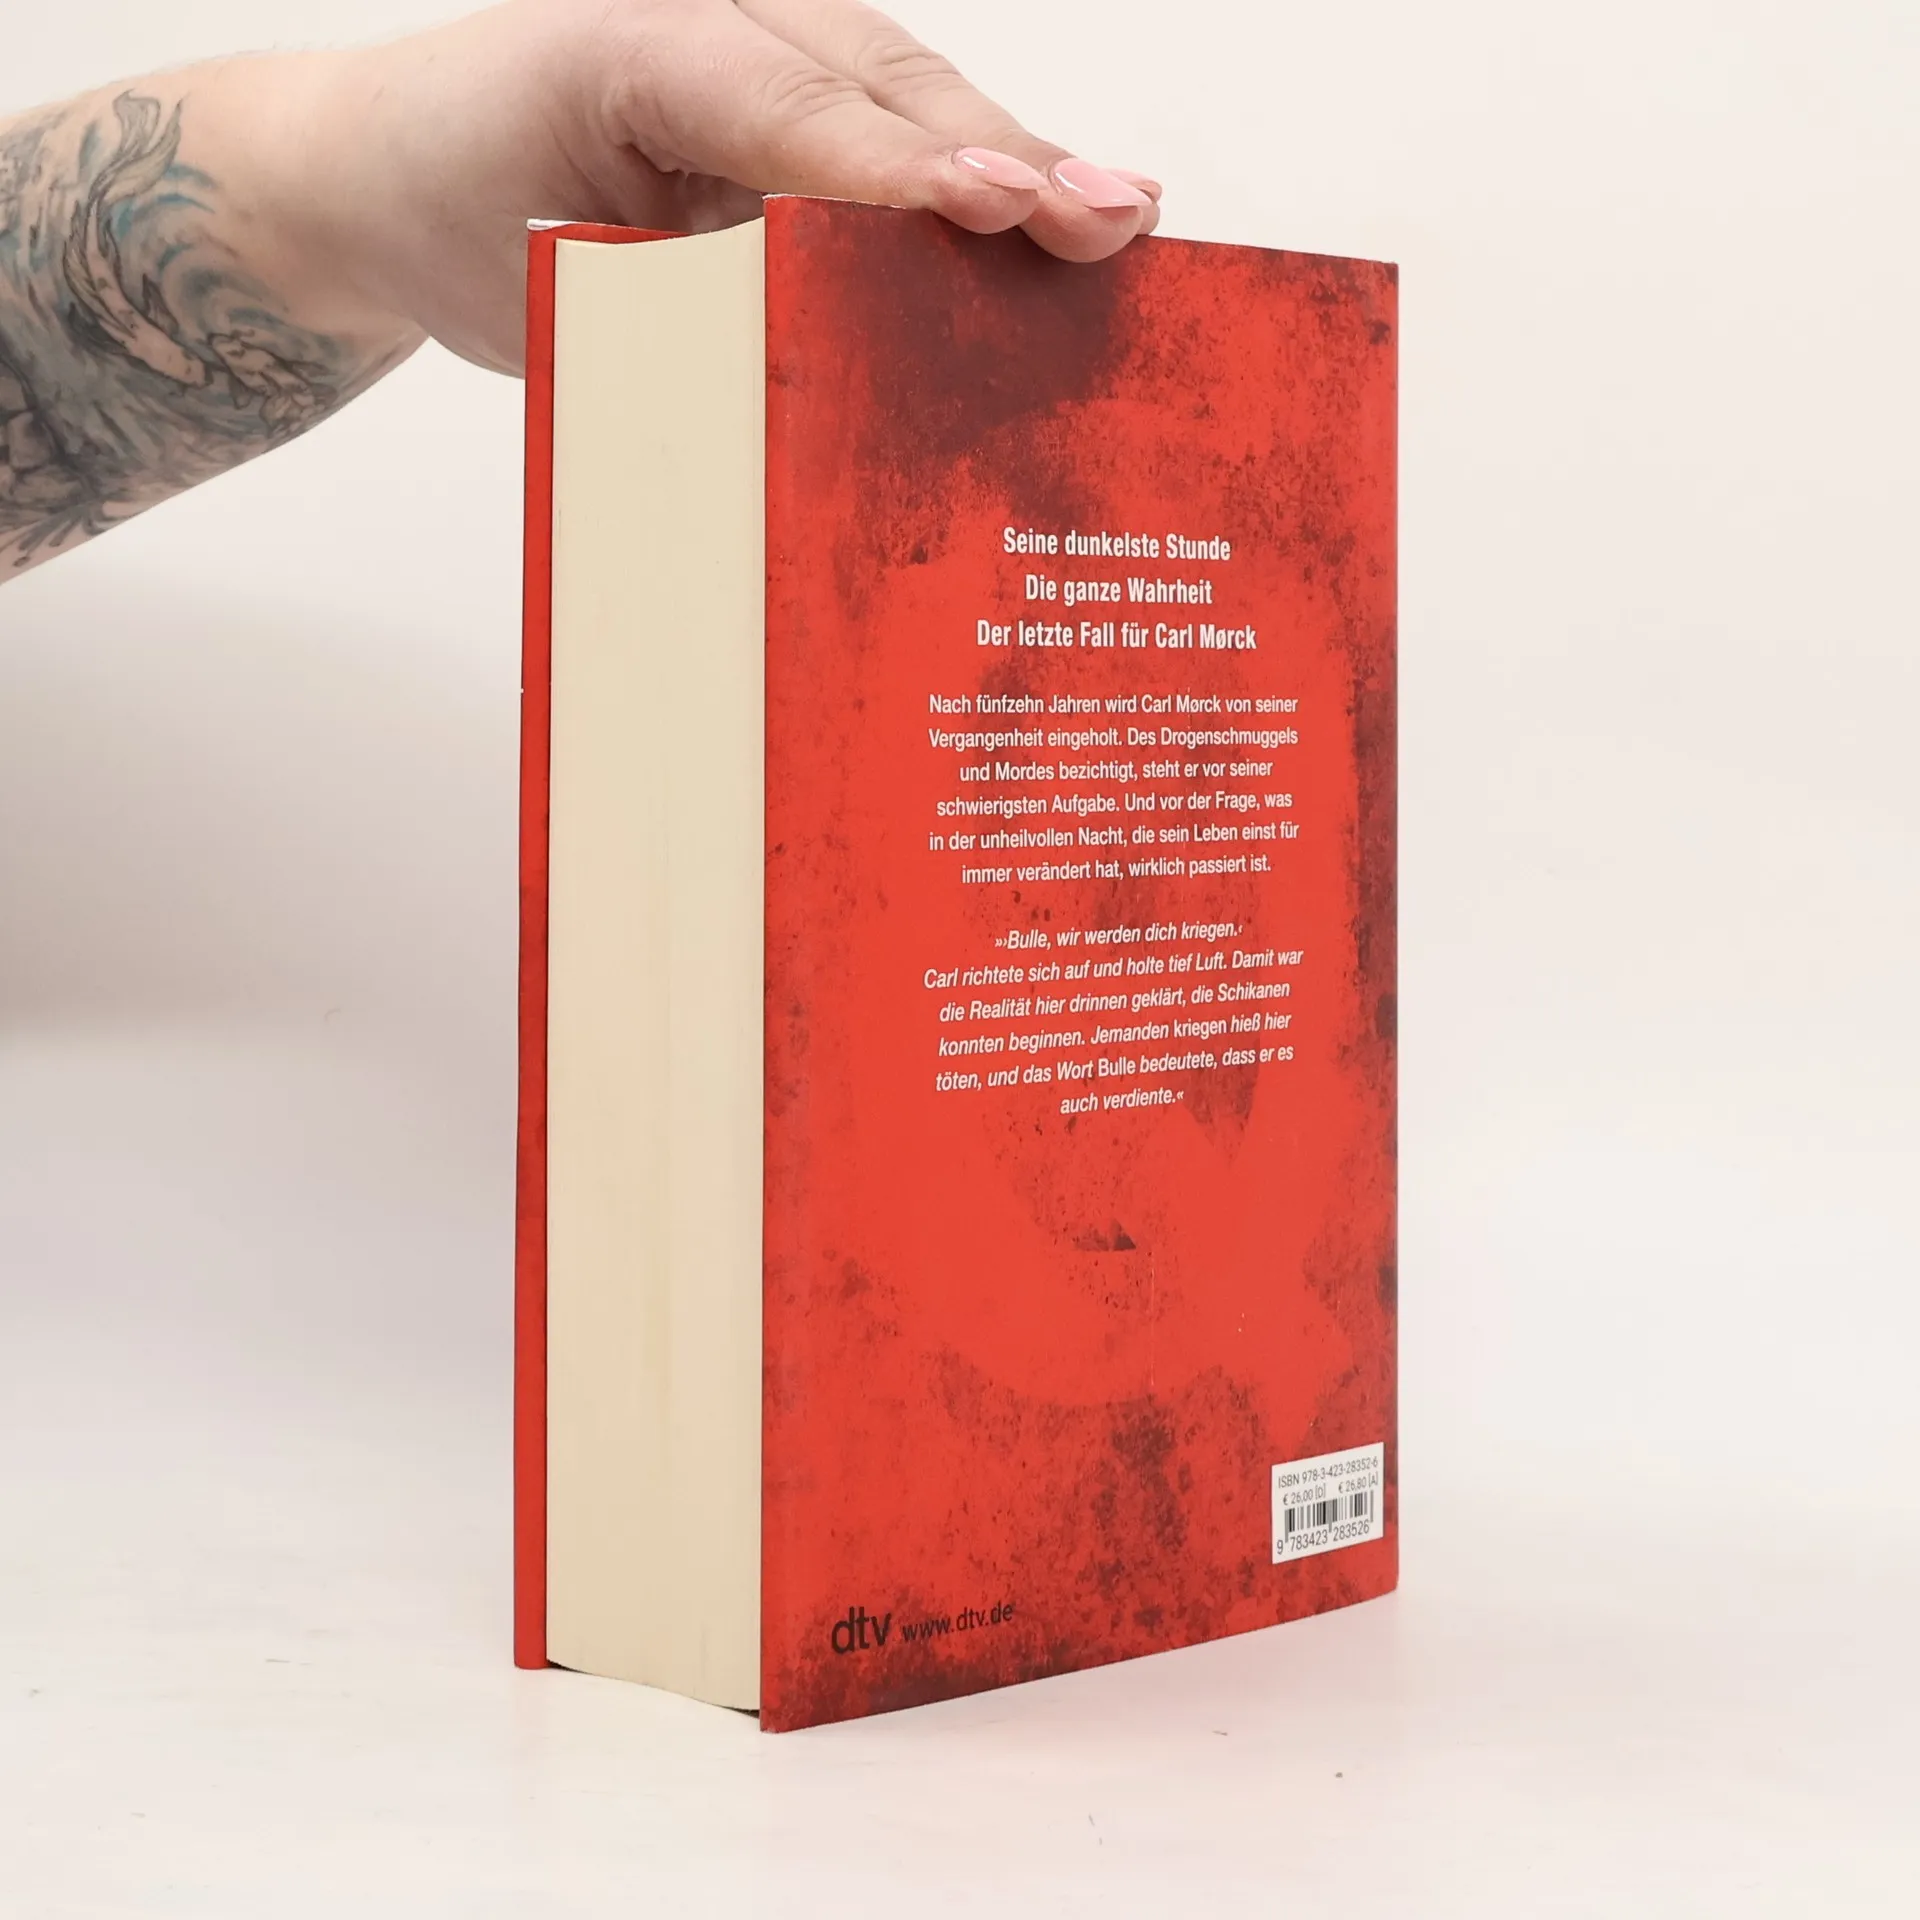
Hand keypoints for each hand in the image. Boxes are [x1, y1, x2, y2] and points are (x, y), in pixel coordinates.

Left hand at [301, 0, 1162, 374]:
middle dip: (1001, 155)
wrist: (401, 170)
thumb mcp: (547, 286)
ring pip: (908, 94)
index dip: (898, 165)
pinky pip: (891, 128)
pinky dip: (975, 180)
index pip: (785, 106)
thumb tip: (818, 399)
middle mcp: (712, 23)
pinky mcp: (785, 105)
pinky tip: (1063, 220)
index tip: (994, 207)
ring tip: (1120, 219)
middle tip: (1105, 218)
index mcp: (630, 42)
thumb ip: (674, 319)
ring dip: (1018, 162)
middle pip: (883, 82)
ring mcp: (759, 49)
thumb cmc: (461, 210)